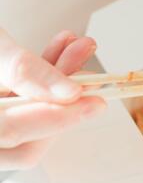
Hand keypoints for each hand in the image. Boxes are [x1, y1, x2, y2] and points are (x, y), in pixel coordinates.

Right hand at [0, 29, 105, 170]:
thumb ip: (22, 69)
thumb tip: (69, 93)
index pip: (9, 135)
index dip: (55, 120)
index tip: (92, 102)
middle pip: (21, 132)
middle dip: (60, 97)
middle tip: (88, 72)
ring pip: (23, 115)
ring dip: (55, 80)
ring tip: (77, 47)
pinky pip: (17, 99)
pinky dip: (40, 76)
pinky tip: (59, 48)